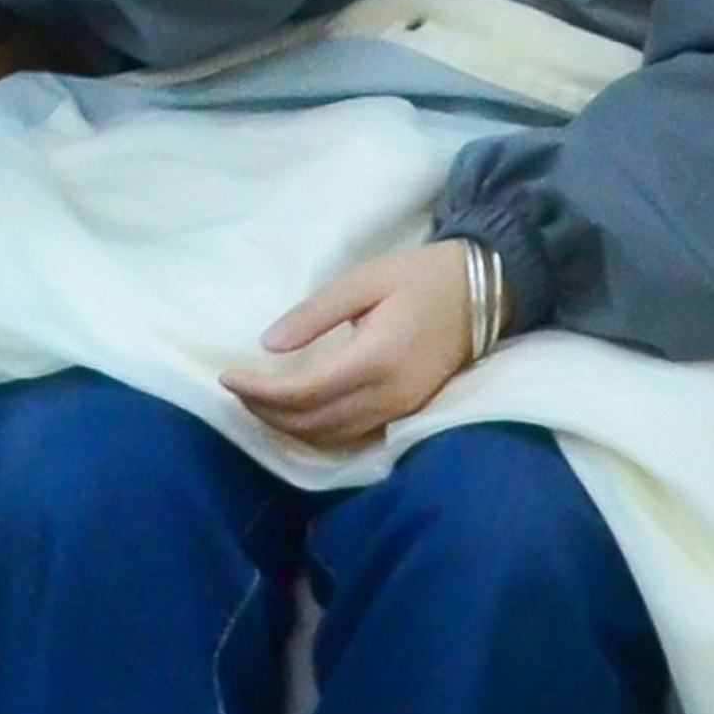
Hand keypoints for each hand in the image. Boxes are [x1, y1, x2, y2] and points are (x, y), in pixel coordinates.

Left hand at [227, 241, 487, 450]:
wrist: (487, 290)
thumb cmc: (420, 277)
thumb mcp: (363, 280)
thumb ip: (314, 314)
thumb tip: (268, 344)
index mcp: (376, 359)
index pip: (303, 393)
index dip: (259, 392)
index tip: (226, 376)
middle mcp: (390, 395)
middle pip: (312, 423)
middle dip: (265, 411)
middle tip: (236, 388)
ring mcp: (403, 409)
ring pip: (331, 437)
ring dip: (288, 425)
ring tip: (256, 399)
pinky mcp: (410, 412)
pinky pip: (354, 436)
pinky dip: (317, 431)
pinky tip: (296, 412)